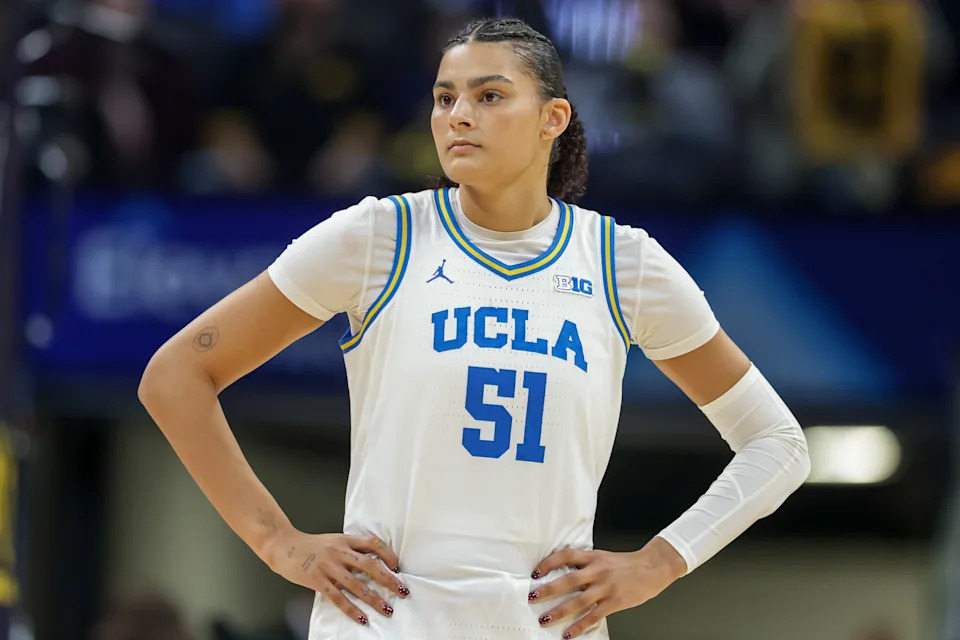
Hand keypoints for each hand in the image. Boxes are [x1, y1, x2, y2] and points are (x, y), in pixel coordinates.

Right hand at [262, 528, 409, 625]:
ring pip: (357, 585)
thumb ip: (350, 548)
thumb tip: (372, 562)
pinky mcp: (317, 580)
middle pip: (371, 565)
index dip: (388, 555)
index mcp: (345, 540)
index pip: (373, 544)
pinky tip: (361, 618)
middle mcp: (340, 552)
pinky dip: (351, 609)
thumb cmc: (309, 545)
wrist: (283, 545)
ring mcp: (329, 566)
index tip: (397, 567)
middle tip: (402, 591)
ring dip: (374, 599)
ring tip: (386, 610)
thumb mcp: (333, 540)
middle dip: (389, 580)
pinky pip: (338, 598)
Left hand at [528, 537, 686, 638]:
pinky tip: (569, 633)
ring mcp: (606, 587)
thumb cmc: (627, 563)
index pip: (566, 556)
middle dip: (548, 590)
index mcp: (593, 557)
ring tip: (545, 619)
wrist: (652, 567)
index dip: (549, 563)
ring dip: (560, 611)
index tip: (536, 572)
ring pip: (579, 601)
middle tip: (533, 596)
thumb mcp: (603, 557)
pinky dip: (580, 626)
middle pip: (569, 580)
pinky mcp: (615, 602)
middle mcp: (598, 571)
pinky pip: (594, 616)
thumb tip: (563, 570)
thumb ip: (586, 563)